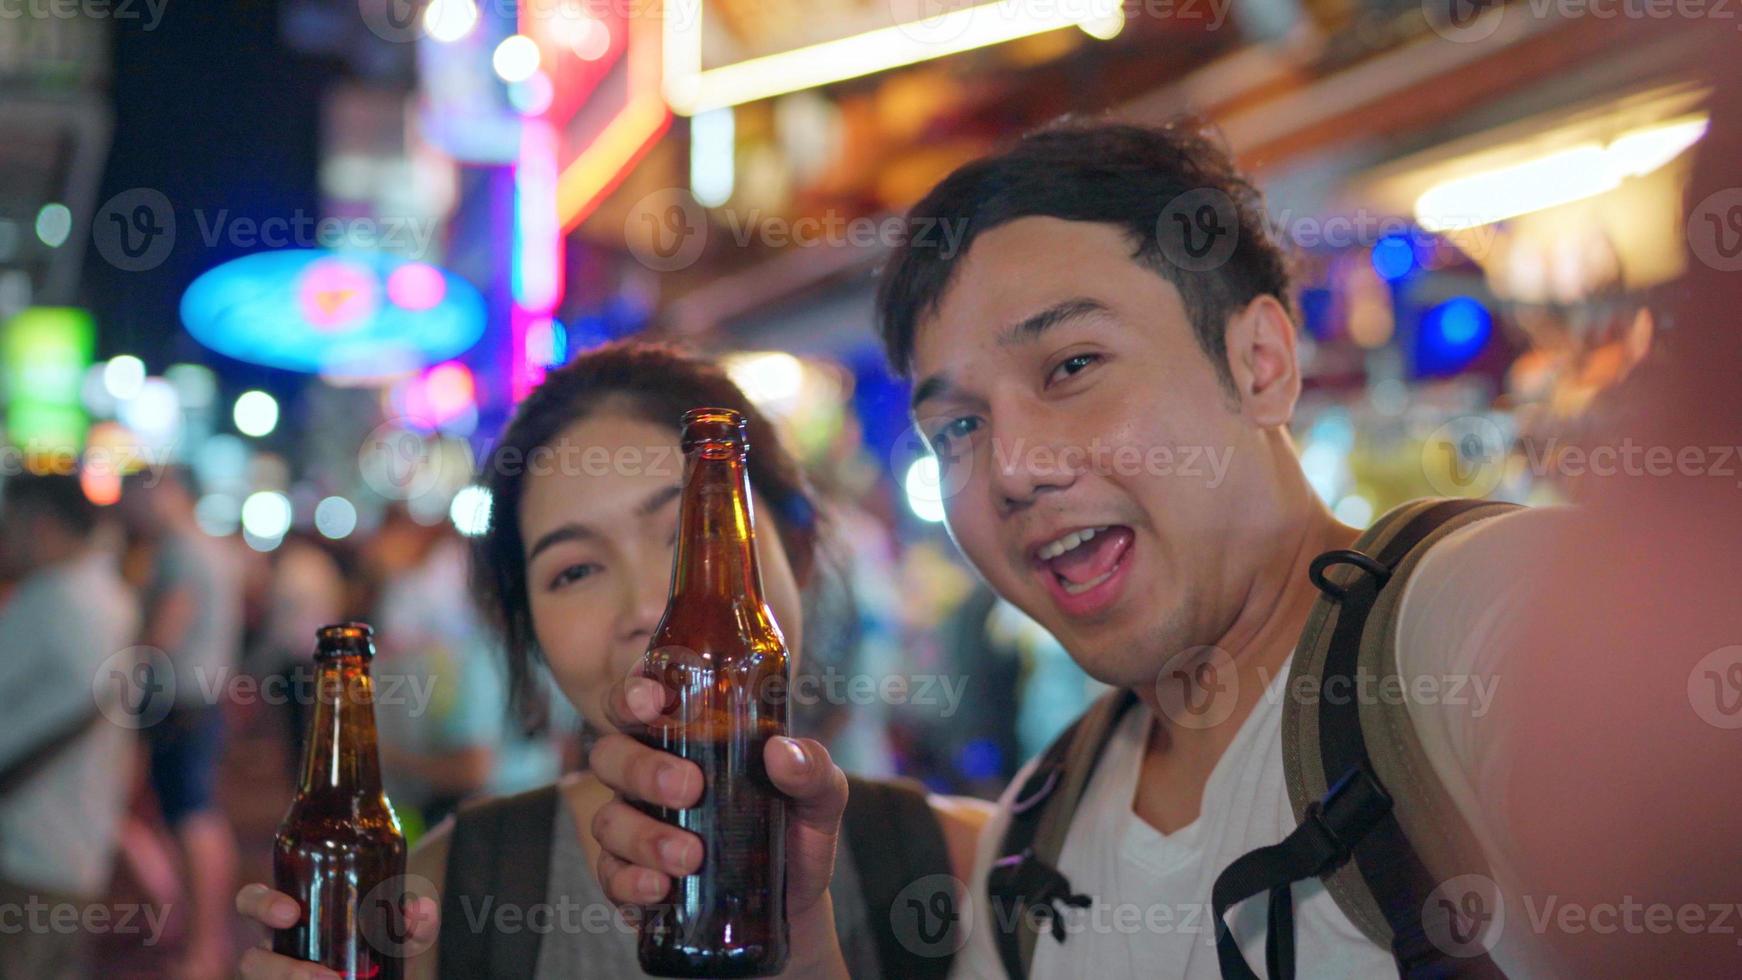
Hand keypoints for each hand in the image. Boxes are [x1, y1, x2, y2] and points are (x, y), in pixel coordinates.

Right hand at [234, 883, 438, 978]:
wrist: (384, 979)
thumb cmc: (380, 947)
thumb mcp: (401, 935)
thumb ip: (415, 922)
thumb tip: (418, 910)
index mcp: (290, 919)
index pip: (252, 902)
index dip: (261, 905)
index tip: (290, 913)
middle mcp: (276, 952)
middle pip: (249, 960)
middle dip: (274, 969)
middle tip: (322, 977)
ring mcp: (279, 978)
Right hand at [588, 673, 849, 930]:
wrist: (793, 903)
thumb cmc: (795, 832)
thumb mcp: (820, 797)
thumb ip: (813, 769)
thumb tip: (782, 752)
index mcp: (688, 740)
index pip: (642, 702)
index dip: (633, 693)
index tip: (652, 701)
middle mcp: (650, 777)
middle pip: (612, 755)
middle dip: (643, 768)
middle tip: (690, 787)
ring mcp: (637, 827)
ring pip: (609, 820)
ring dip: (643, 835)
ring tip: (690, 856)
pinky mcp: (633, 878)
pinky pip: (610, 877)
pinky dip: (630, 882)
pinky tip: (661, 888)